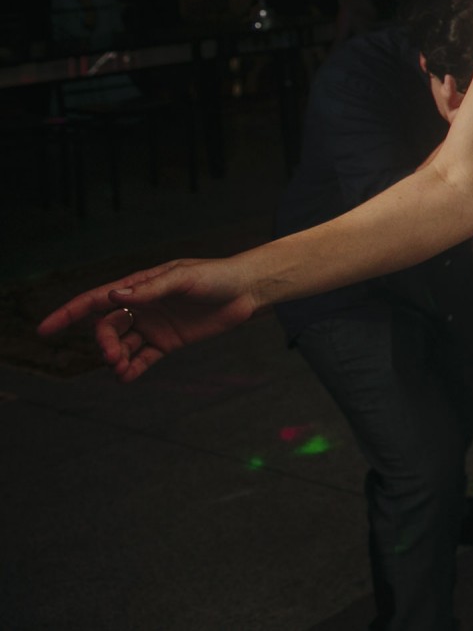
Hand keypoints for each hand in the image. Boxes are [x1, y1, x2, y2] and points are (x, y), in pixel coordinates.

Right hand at [37, 258, 261, 382]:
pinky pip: (143, 358)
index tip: (44, 330)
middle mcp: (142, 307)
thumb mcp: (183, 278)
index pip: (96, 300)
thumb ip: (150, 288)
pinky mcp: (168, 342)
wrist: (247, 291)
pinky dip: (132, 369)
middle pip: (107, 328)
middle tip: (111, 355)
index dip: (68, 314)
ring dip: (115, 358)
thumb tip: (114, 296)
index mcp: (139, 286)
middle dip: (102, 342)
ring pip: (122, 346)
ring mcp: (154, 326)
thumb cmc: (215, 276)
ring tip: (120, 368)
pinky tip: (126, 377)